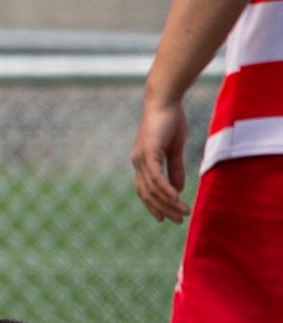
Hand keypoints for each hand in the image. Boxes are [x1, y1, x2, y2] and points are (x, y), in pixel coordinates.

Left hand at [131, 95, 188, 222]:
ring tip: (183, 212)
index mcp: (142, 162)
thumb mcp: (175, 150)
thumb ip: (175, 169)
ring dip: (168, 202)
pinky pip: (155, 176)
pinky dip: (164, 189)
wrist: (165, 101)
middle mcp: (138, 162)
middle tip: (178, 221)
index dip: (154, 205)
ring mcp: (141, 158)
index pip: (145, 190)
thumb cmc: (170, 122)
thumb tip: (178, 189)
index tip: (165, 218)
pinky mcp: (148, 152)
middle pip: (147, 193)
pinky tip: (175, 198)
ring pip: (152, 188)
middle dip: (163, 209)